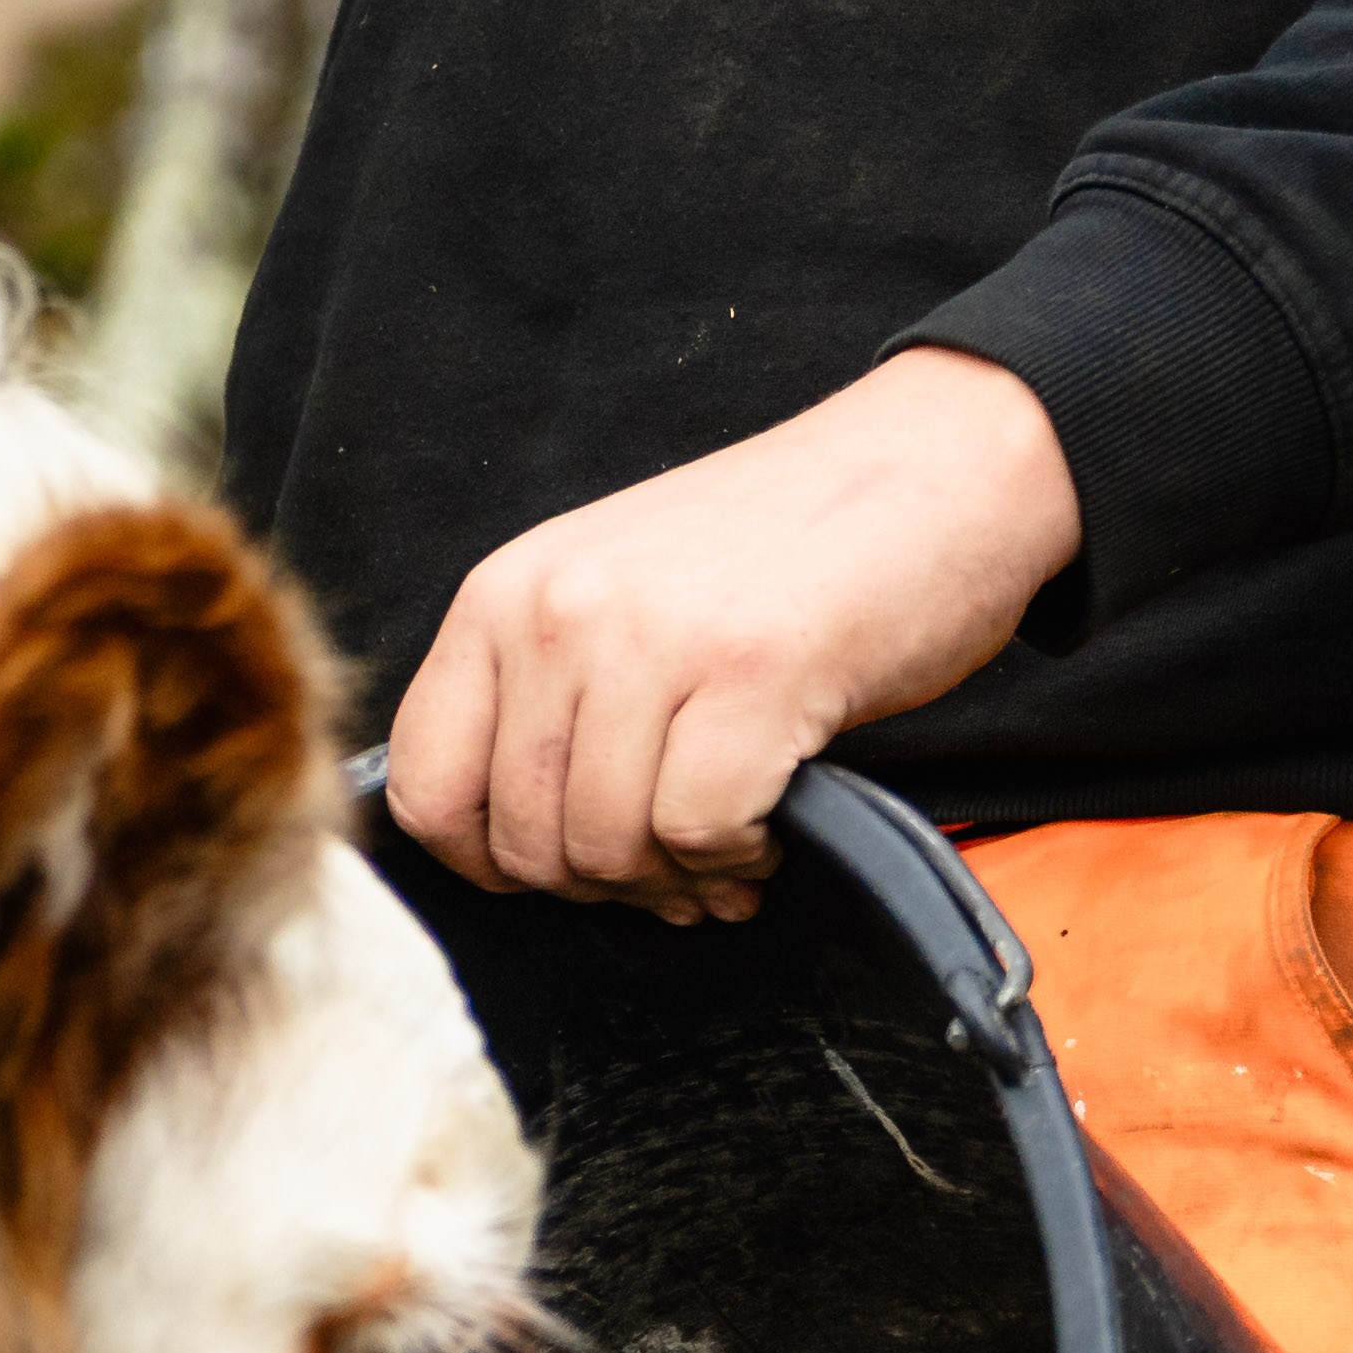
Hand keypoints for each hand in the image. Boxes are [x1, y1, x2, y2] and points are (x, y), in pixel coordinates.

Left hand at [385, 351, 1082, 918]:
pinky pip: (698, 832)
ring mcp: (648, 637)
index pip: (423, 786)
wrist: (929, 468)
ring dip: (678, 878)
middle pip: (520, 841)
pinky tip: (772, 820)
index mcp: (502, 593)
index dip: (488, 863)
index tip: (562, 869)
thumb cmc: (775, 554)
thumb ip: (546, 701)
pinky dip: (739, 856)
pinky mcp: (750, 672)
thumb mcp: (613, 598)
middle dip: (603, 884)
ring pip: (605, 849)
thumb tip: (510, 856)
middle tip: (675, 865)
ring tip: (728, 846)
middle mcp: (554, 609)